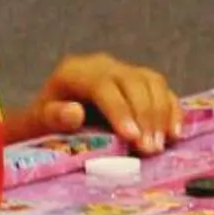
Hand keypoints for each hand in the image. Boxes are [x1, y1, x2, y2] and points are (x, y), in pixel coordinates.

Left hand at [10, 52, 183, 153]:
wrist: (52, 117)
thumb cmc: (45, 123)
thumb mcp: (39, 122)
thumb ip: (53, 117)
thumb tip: (74, 113)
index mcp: (76, 71)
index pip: (103, 85)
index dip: (120, 110)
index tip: (131, 137)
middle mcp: (103, 65)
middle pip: (133, 82)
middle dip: (145, 116)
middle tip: (149, 149)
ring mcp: (125, 71)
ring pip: (152, 82)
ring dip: (161, 114)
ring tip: (160, 145)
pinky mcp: (141, 82)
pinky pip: (163, 89)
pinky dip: (172, 110)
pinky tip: (174, 134)